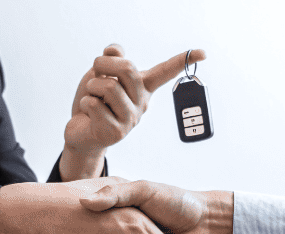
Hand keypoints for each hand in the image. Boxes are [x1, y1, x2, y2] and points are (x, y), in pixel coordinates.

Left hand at [59, 46, 206, 180]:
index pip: (166, 71)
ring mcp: (131, 119)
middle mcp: (142, 103)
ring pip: (109, 86)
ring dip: (91, 85)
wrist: (81, 132)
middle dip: (103, 63)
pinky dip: (85, 102)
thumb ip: (110, 59)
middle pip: (128, 69)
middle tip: (96, 69)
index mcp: (143, 87)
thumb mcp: (100, 74)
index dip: (183, 60)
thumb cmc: (94, 100)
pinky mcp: (116, 132)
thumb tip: (115, 50)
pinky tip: (88, 112)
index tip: (203, 53)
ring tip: (92, 95)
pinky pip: (95, 104)